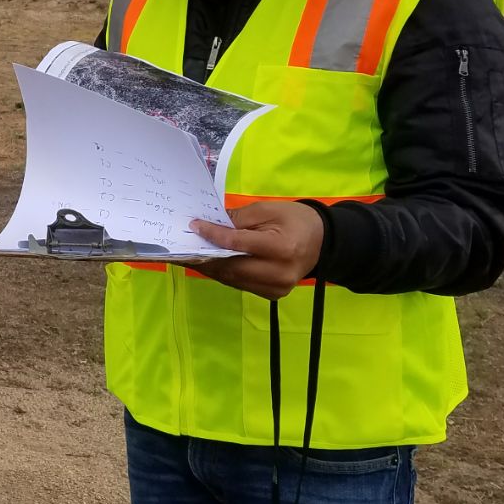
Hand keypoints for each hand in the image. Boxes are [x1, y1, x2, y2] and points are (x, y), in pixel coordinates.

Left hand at [190, 200, 324, 300]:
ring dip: (209, 267)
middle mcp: (278, 274)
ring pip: (232, 279)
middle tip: (180, 248)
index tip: (194, 226)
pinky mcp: (271, 294)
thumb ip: (238, 218)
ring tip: (187, 255)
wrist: (323, 242)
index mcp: (281, 249)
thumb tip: (209, 225)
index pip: (237, 244)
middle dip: (204, 257)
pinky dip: (222, 273)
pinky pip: (240, 283)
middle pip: (231, 267)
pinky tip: (207, 262)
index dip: (213, 235)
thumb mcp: (269, 210)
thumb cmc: (296, 220)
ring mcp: (276, 288)